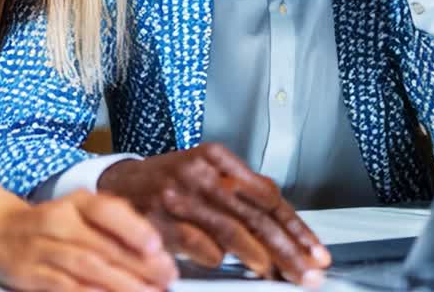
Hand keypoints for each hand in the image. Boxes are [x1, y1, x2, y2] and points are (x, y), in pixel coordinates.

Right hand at [0, 190, 176, 291]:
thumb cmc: (52, 224)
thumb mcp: (80, 213)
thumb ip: (114, 226)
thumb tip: (156, 251)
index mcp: (77, 203)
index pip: (107, 211)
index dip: (134, 228)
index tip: (157, 247)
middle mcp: (59, 221)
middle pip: (103, 245)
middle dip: (139, 266)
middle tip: (166, 278)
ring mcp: (42, 248)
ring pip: (86, 266)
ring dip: (120, 283)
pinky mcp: (29, 274)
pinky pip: (63, 285)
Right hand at [98, 144, 329, 284]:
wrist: (118, 183)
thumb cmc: (169, 179)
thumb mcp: (206, 169)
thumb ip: (240, 187)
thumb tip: (278, 211)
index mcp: (218, 157)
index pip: (268, 195)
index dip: (295, 226)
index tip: (315, 250)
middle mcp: (201, 173)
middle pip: (256, 215)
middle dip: (288, 248)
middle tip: (308, 271)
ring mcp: (179, 197)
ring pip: (231, 230)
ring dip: (260, 257)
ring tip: (279, 275)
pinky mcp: (160, 221)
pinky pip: (197, 245)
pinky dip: (216, 258)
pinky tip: (228, 266)